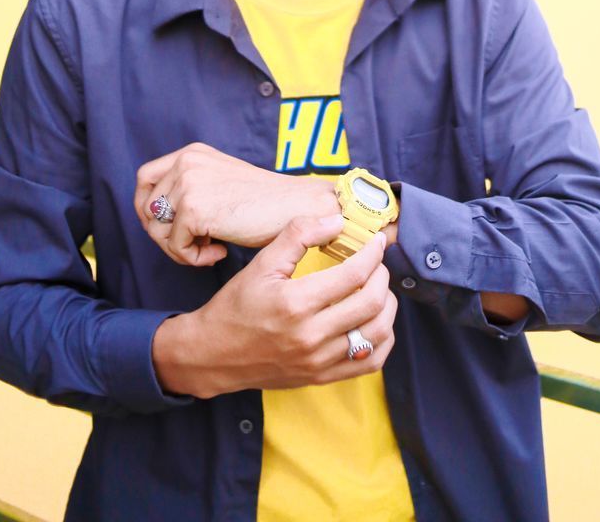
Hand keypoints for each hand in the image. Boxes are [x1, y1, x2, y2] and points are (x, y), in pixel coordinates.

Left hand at [134, 142, 339, 265]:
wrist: (296, 207)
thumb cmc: (263, 203)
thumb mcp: (220, 181)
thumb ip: (191, 188)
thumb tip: (154, 217)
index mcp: (192, 153)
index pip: (145, 178)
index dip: (148, 207)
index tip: (167, 227)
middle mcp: (186, 162)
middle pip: (146, 207)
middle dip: (163, 234)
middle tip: (193, 244)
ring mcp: (188, 183)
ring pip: (157, 230)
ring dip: (180, 249)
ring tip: (210, 248)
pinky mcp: (193, 209)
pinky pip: (175, 247)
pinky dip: (195, 259)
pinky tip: (220, 252)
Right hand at [151, 214, 398, 397]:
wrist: (213, 355)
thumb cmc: (236, 305)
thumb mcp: (261, 263)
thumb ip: (298, 235)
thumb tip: (337, 221)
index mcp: (295, 303)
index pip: (353, 275)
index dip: (372, 254)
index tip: (376, 242)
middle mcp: (310, 336)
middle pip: (371, 304)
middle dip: (382, 276)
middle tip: (376, 263)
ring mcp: (318, 361)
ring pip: (377, 334)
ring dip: (387, 307)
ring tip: (378, 289)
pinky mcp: (322, 377)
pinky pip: (369, 362)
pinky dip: (382, 340)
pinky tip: (374, 321)